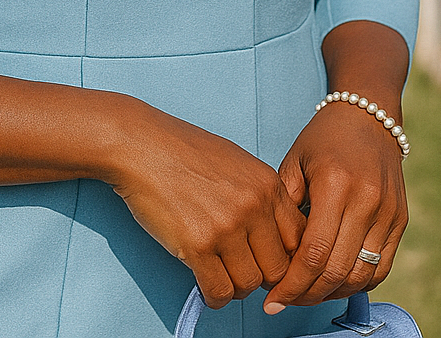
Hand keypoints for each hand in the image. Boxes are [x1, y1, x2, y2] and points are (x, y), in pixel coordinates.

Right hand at [108, 101, 305, 310]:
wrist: (141, 144)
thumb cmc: (184, 151)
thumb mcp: (237, 163)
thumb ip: (261, 196)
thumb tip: (274, 237)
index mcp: (268, 184)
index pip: (299, 241)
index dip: (286, 258)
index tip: (269, 262)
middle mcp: (254, 206)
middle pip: (278, 269)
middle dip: (261, 276)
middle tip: (242, 270)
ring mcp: (226, 226)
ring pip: (249, 285)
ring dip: (235, 287)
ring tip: (220, 275)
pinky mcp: (197, 245)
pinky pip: (219, 291)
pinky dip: (214, 296)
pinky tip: (205, 283)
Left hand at [261, 102, 407, 311]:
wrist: (368, 116)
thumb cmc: (323, 139)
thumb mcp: (294, 162)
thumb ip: (283, 207)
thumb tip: (271, 256)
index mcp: (336, 184)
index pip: (314, 252)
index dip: (291, 284)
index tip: (271, 300)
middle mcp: (367, 201)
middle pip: (337, 270)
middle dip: (307, 295)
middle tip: (284, 301)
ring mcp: (388, 212)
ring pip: (361, 275)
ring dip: (332, 293)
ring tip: (307, 294)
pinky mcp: (400, 220)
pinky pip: (381, 268)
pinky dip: (358, 283)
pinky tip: (335, 282)